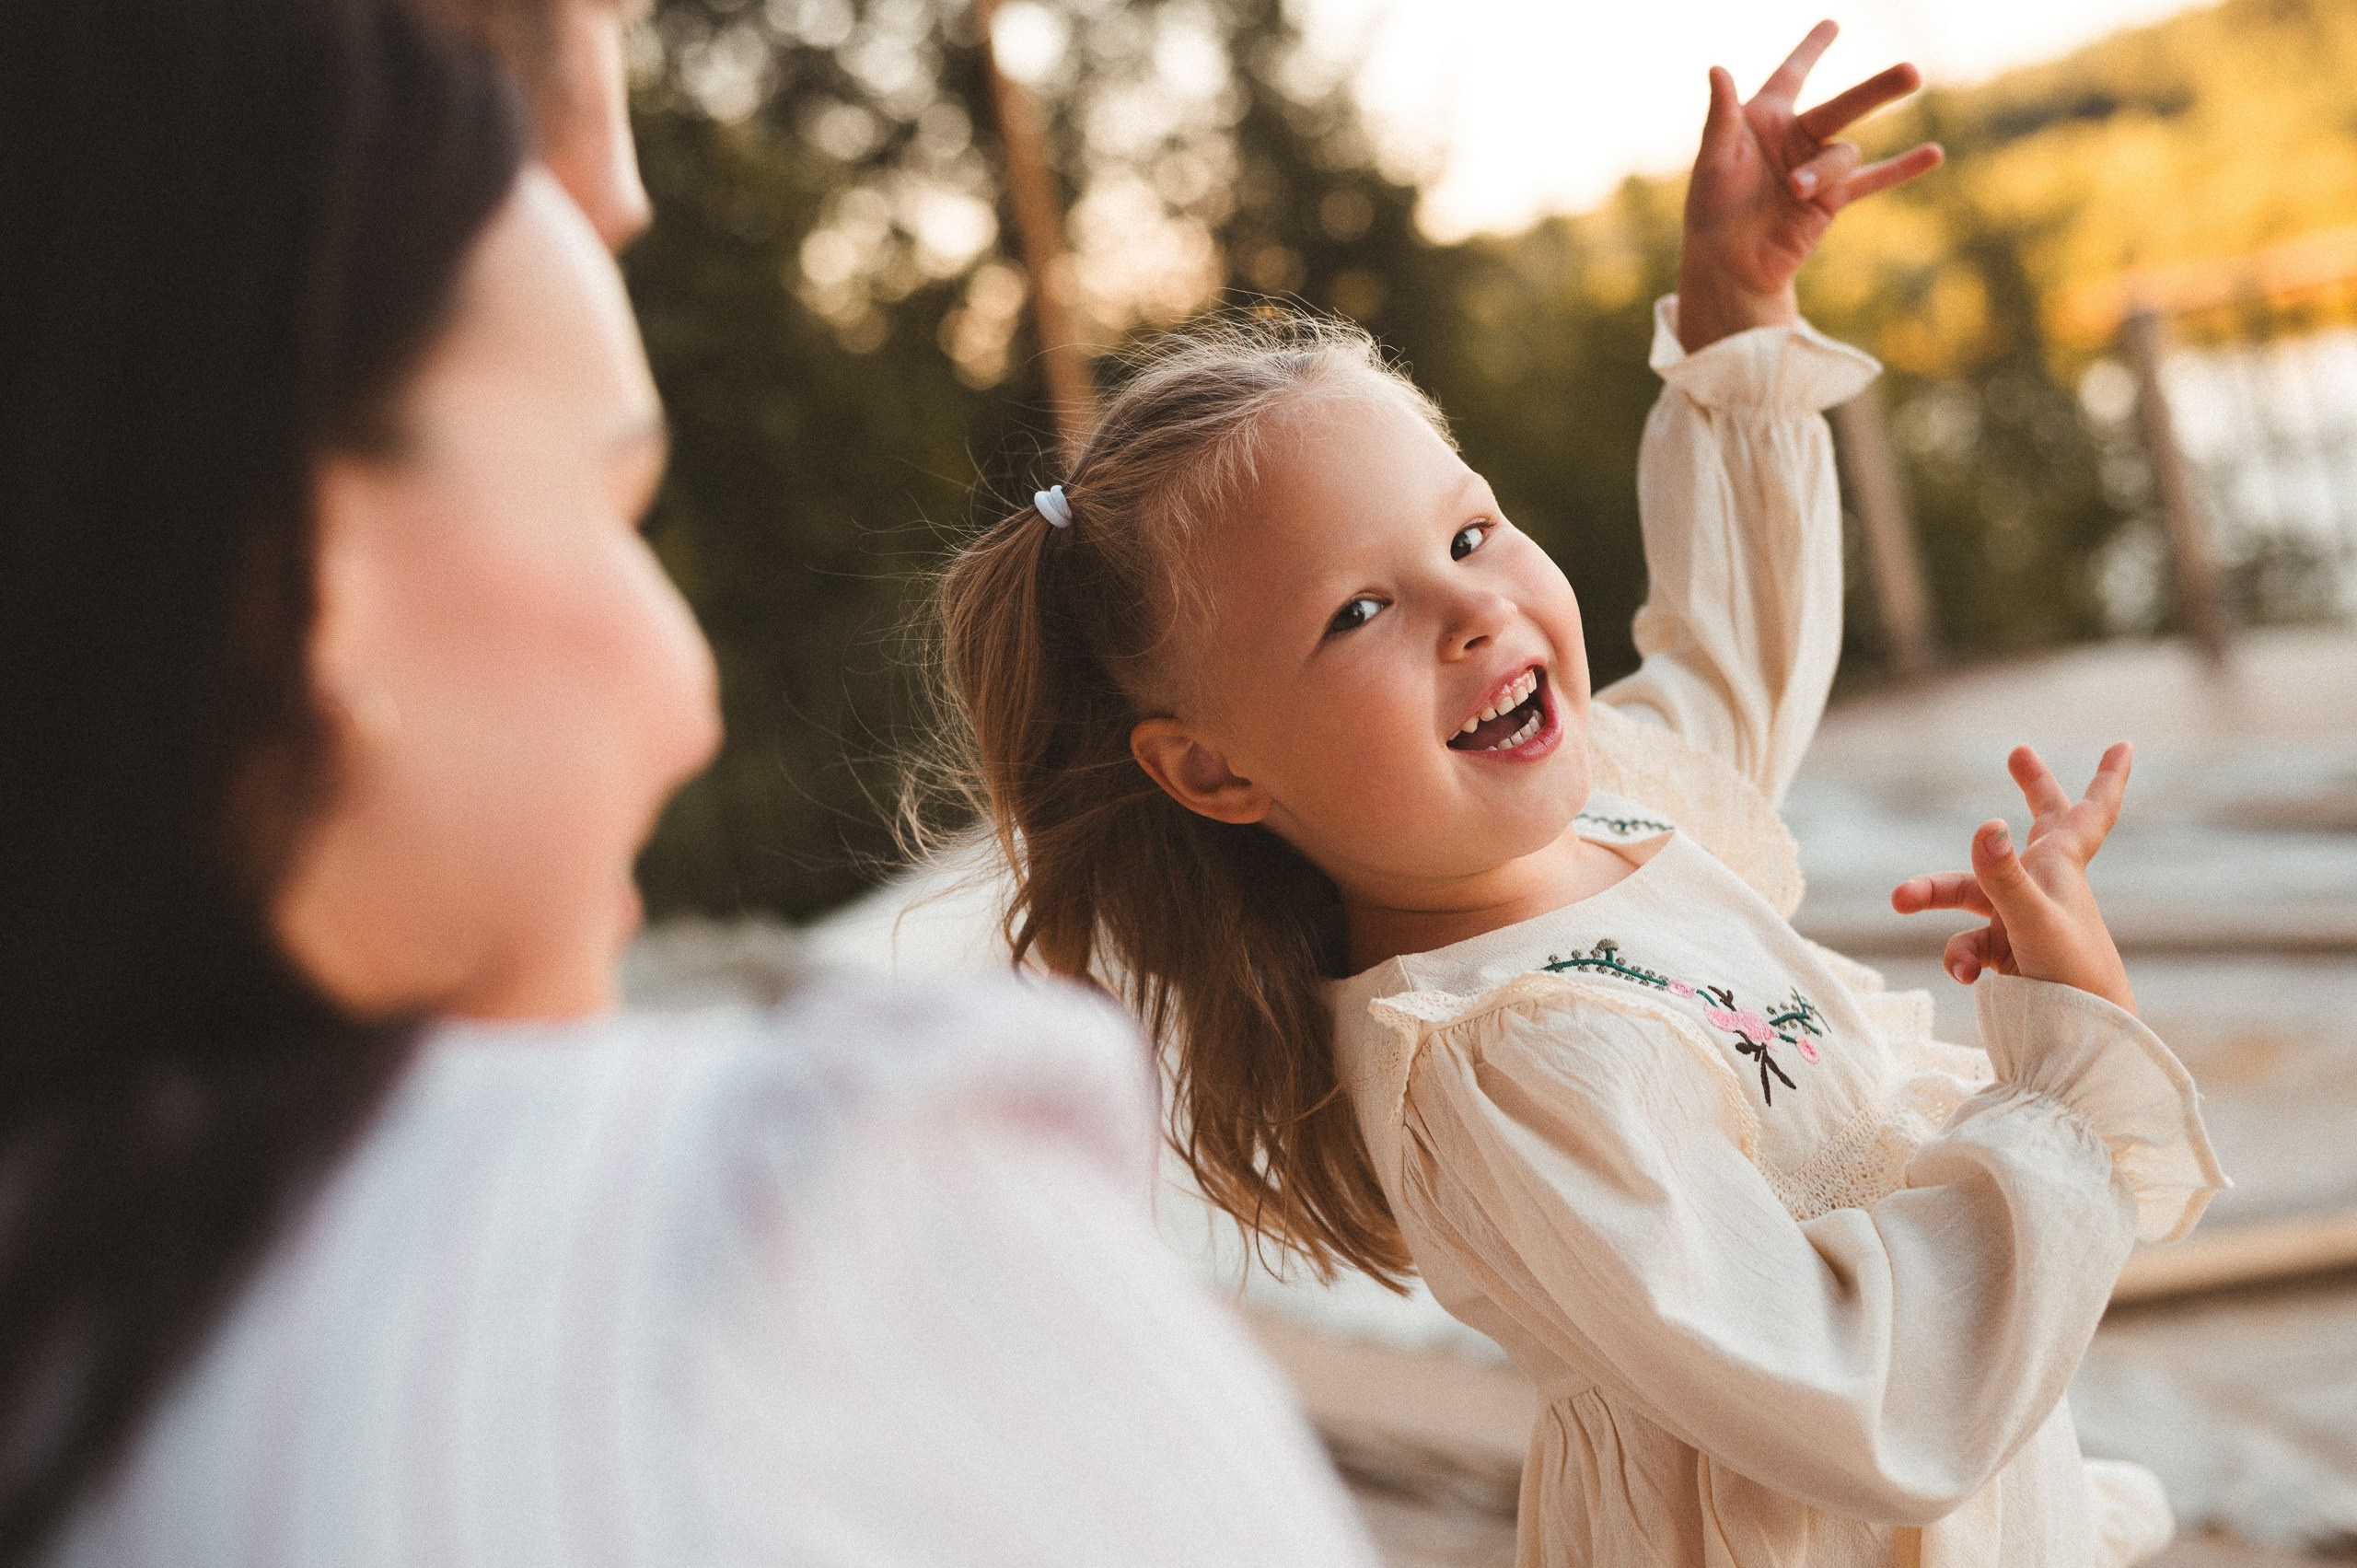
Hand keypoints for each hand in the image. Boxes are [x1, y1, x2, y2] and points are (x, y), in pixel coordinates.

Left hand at [1677, 19, 1943, 352]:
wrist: (1729, 264)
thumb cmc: (1711, 209)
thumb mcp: (1713, 160)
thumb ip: (1721, 116)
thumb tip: (1718, 69)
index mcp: (1766, 120)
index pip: (1792, 75)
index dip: (1811, 50)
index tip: (1833, 24)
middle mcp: (1797, 138)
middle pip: (1844, 105)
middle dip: (1877, 89)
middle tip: (1911, 72)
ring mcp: (1818, 169)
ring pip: (1843, 155)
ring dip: (1822, 171)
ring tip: (1794, 190)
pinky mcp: (1832, 201)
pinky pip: (1873, 181)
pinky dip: (1902, 169)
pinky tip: (1934, 154)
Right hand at [1890, 743, 2136, 1013]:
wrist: (2083, 1042)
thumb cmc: (2072, 976)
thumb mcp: (2031, 921)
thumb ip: (2004, 875)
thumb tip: (1985, 825)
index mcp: (2062, 867)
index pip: (2090, 811)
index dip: (2107, 777)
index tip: (2124, 744)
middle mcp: (2044, 885)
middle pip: (2039, 825)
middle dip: (2031, 788)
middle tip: (2018, 754)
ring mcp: (2022, 917)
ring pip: (1972, 890)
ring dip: (1933, 892)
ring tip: (1901, 900)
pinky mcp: (2006, 951)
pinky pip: (1969, 940)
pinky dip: (1958, 956)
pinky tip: (1965, 976)